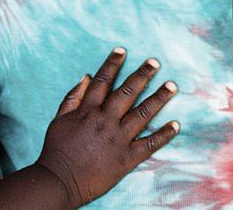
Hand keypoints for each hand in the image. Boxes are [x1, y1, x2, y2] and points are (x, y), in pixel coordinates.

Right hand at [35, 48, 178, 207]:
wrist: (60, 181)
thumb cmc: (56, 150)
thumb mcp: (59, 120)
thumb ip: (73, 97)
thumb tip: (86, 77)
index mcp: (88, 110)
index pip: (103, 80)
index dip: (112, 64)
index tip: (122, 51)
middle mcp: (105, 121)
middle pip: (127, 92)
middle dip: (142, 75)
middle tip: (155, 62)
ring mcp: (118, 139)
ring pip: (143, 113)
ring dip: (159, 98)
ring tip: (171, 85)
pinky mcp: (127, 158)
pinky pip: (149, 144)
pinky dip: (164, 135)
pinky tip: (175, 125)